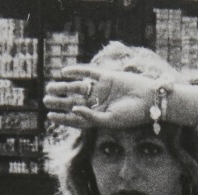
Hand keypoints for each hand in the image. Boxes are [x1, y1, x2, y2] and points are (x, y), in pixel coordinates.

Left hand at [44, 66, 158, 129]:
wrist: (150, 100)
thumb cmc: (132, 115)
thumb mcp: (109, 120)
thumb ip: (91, 117)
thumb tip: (73, 109)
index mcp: (98, 116)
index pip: (76, 118)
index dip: (62, 118)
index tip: (50, 116)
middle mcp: (98, 103)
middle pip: (74, 101)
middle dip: (60, 101)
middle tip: (46, 100)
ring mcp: (102, 89)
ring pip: (78, 87)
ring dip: (64, 87)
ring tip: (50, 87)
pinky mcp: (107, 77)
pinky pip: (89, 72)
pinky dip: (77, 71)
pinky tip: (64, 72)